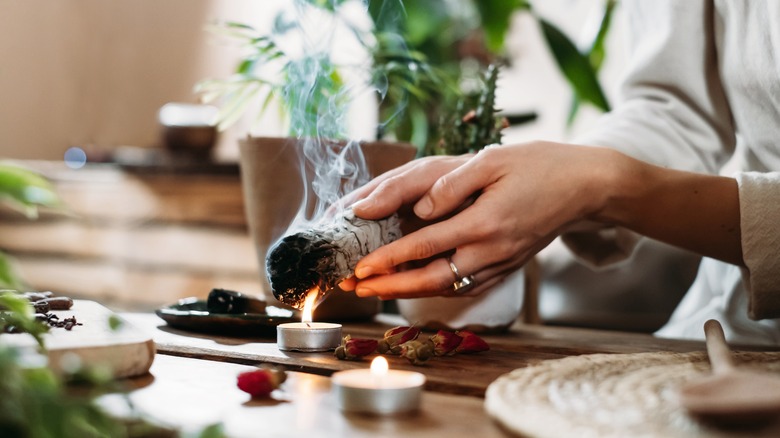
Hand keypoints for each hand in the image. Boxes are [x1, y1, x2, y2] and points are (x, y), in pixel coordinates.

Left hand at [344, 141, 615, 298]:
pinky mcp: (508, 266)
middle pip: (432, 279)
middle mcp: (492, 250)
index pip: (425, 246)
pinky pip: (467, 286)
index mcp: (484, 222)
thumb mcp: (494, 160)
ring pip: (449, 287)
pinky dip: (438, 290)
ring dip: (410, 292)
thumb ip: (453, 183)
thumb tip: (421, 206)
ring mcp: (502, 263)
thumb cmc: (539, 165)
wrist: (585, 187)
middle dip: (390, 287)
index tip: (360, 266)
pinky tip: (419, 286)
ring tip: (378, 290)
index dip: (389, 259)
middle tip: (358, 288)